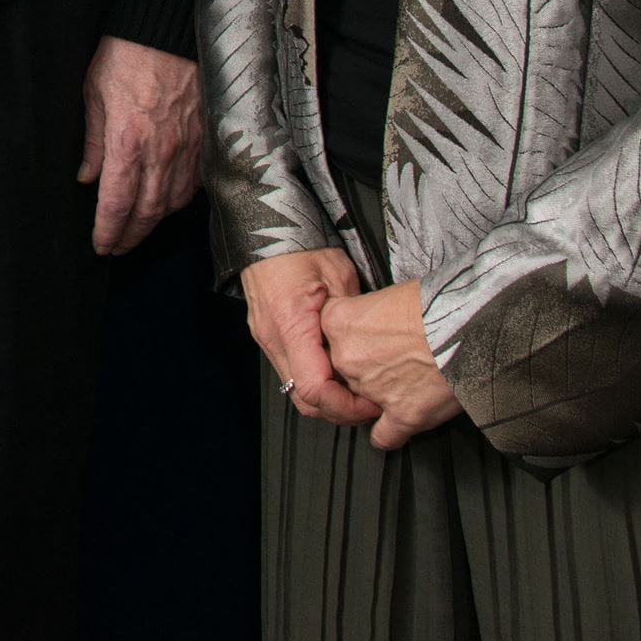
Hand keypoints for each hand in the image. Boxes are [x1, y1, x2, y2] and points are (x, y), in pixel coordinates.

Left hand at [79, 36, 200, 254]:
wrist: (168, 29)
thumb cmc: (127, 54)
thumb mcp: (93, 94)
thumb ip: (93, 142)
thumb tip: (87, 178)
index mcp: (127, 143)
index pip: (116, 204)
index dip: (108, 232)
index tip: (100, 246)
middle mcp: (160, 152)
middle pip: (147, 213)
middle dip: (130, 236)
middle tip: (117, 247)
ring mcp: (187, 148)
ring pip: (173, 203)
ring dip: (155, 222)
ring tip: (138, 229)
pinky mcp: (204, 139)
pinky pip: (193, 182)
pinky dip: (179, 200)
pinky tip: (167, 201)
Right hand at [240, 247, 379, 425]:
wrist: (266, 229)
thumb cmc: (301, 245)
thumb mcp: (341, 277)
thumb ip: (354, 320)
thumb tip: (374, 351)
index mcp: (292, 325)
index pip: (315, 390)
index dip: (346, 406)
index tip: (371, 403)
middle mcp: (273, 339)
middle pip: (303, 400)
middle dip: (338, 411)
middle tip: (368, 404)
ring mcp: (266, 339)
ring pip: (295, 390)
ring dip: (326, 398)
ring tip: (354, 389)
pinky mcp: (267, 336)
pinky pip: (290, 372)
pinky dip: (314, 380)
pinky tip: (335, 370)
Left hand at [321, 282, 463, 449]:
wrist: (471, 326)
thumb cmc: (437, 303)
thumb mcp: (391, 294)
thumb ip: (368, 314)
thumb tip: (374, 325)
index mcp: (338, 322)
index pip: (326, 336)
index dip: (348, 339)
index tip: (363, 339)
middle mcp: (346, 358)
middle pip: (341, 371)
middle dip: (363, 368)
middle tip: (390, 359)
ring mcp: (371, 390)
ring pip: (361, 402)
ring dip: (380, 396)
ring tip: (409, 382)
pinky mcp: (401, 416)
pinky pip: (383, 436)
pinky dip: (390, 433)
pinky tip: (399, 423)